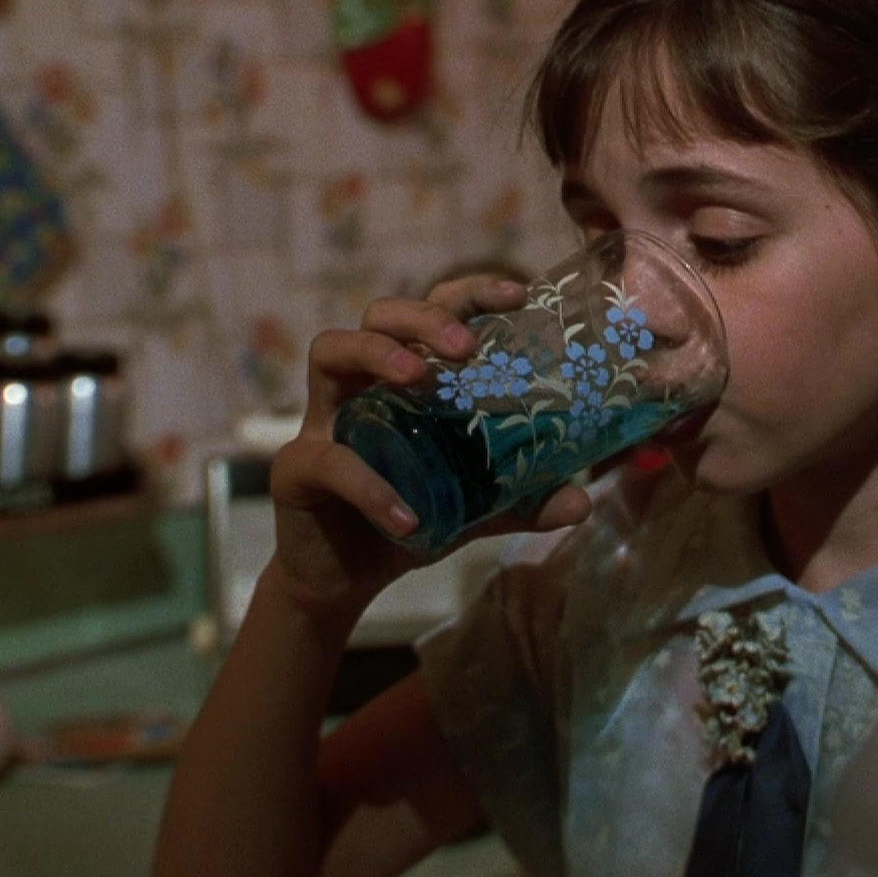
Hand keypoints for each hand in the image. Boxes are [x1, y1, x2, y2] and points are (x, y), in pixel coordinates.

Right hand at [266, 273, 594, 611]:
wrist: (340, 583)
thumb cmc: (407, 521)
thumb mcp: (475, 509)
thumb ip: (523, 501)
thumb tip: (583, 501)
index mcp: (405, 381)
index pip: (432, 311)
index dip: (471, 294)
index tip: (518, 294)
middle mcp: (361, 385)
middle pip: (379, 314)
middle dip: (423, 317)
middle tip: (464, 347)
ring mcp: (321, 420)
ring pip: (329, 350)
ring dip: (376, 353)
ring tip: (417, 378)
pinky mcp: (295, 468)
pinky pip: (330, 462)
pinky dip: (370, 486)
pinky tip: (407, 516)